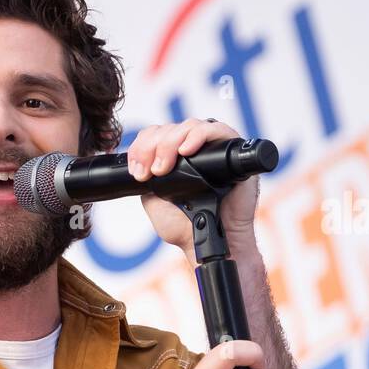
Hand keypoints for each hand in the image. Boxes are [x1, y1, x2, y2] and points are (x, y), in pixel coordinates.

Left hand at [126, 118, 260, 264]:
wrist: (208, 242)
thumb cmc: (186, 226)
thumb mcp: (154, 202)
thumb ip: (146, 181)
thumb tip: (140, 163)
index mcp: (174, 159)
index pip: (154, 136)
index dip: (141, 148)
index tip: (137, 172)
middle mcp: (193, 149)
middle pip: (168, 129)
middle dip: (151, 147)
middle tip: (149, 172)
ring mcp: (212, 147)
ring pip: (188, 126)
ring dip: (169, 143)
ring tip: (164, 167)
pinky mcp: (231, 149)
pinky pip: (215, 129)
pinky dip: (197, 136)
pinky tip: (186, 150)